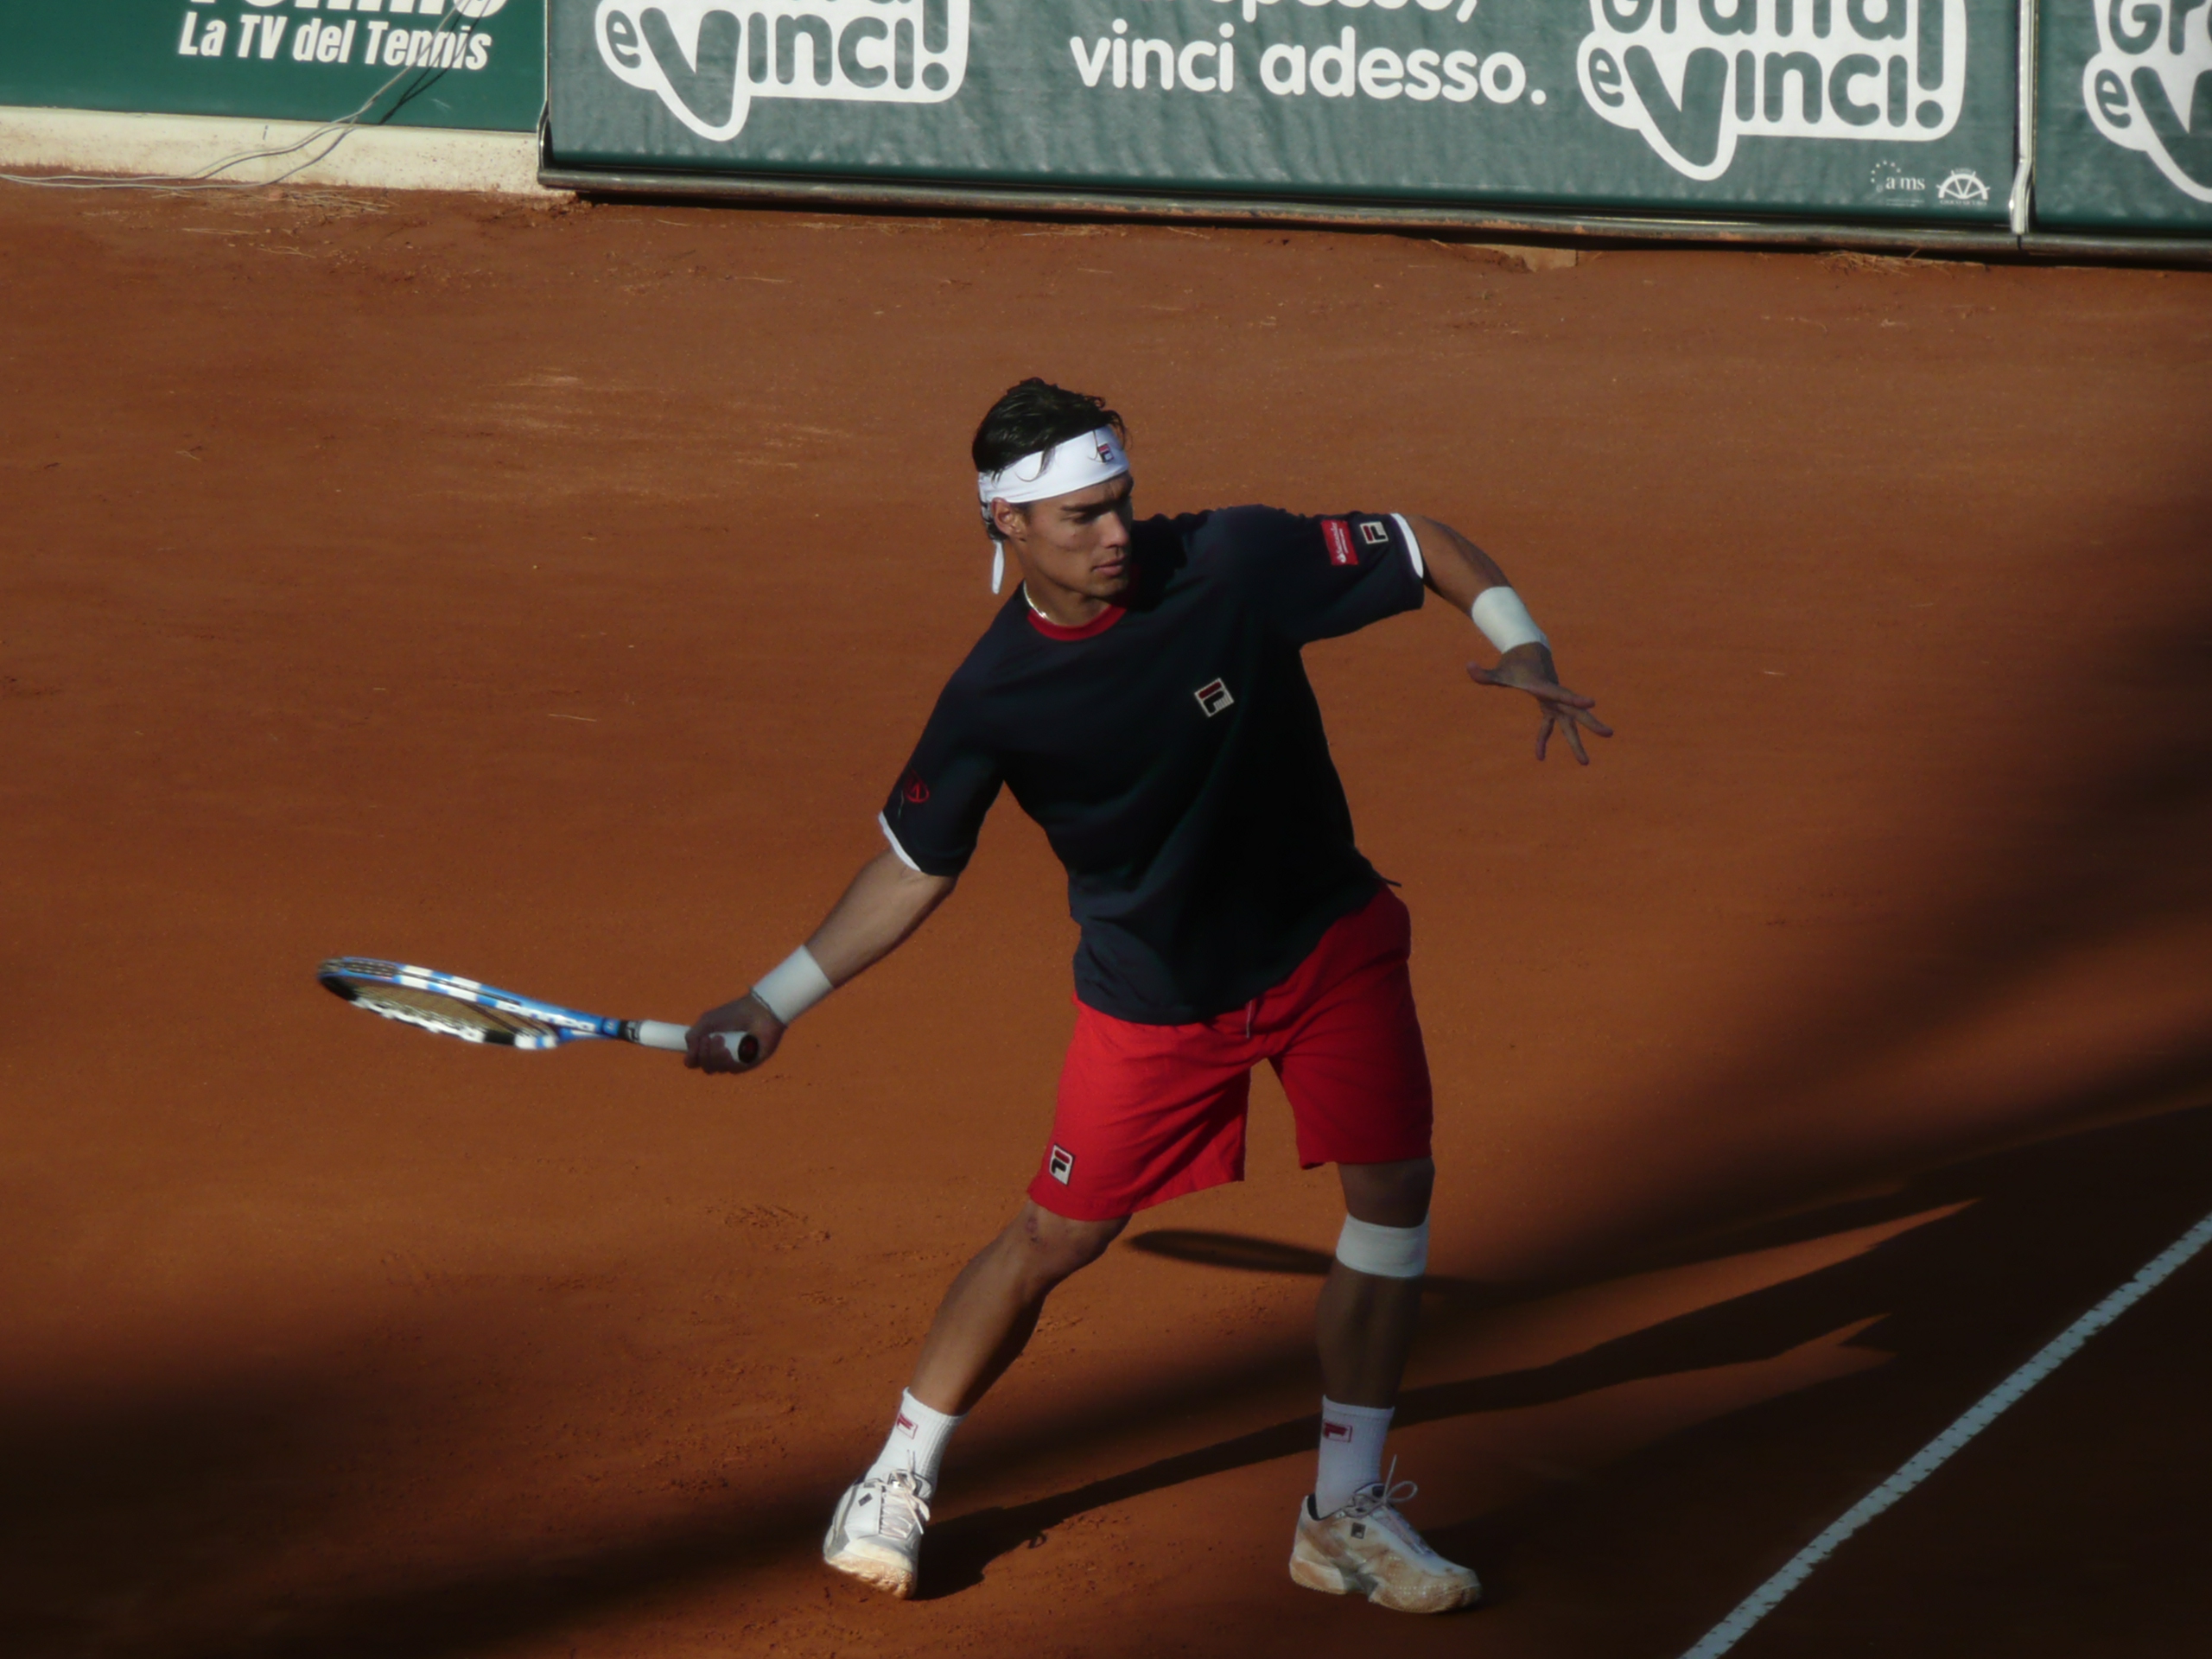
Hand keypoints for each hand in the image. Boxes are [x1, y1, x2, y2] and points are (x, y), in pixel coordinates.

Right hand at [685, 993, 784, 1074]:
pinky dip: (727, 1060)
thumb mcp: (707, 1021)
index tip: (693, 1046)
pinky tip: (727, 1049)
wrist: (759, 1011)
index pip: (696, 1061)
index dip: (692, 1058)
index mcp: (711, 1046)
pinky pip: (732, 1069)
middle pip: (705, 1067)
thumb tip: (688, 1057)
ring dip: (714, 1055)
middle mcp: (722, 1055)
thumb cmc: (734, 1013)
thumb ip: (692, 1037)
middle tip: (710, 1038)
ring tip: (721, 1038)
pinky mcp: (748, 1063)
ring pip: (717, 1069)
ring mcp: (736, 1060)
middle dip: (703, 1054)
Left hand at [1467, 644, 1613, 764]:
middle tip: (1609, 734)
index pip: (1560, 693)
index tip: (1592, 703)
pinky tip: (1539, 756)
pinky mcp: (1549, 705)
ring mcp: (1553, 700)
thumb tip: (1468, 666)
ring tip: (1584, 763)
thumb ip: (1484, 673)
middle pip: (1574, 711)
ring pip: (1569, 722)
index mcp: (1543, 685)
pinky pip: (1550, 725)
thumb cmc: (1512, 661)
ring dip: (1576, 742)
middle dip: (1591, 723)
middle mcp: (1553, 694)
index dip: (1575, 699)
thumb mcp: (1498, 670)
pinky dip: (1544, 739)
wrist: (1528, 648)